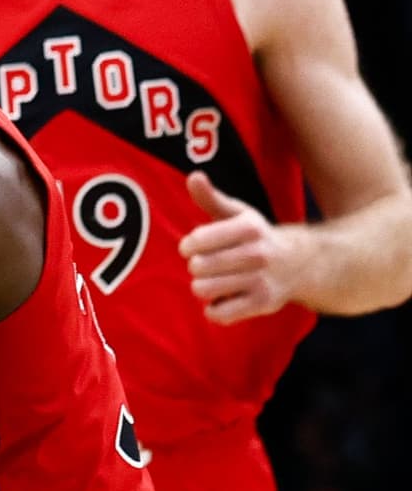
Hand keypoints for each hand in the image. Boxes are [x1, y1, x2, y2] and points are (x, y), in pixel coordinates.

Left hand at [180, 171, 305, 324]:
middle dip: (197, 267)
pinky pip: (218, 313)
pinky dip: (214, 309)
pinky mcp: (262, 303)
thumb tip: (193, 176)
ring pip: (203, 290)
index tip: (196, 247)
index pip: (194, 241)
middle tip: (210, 265)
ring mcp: (261, 280)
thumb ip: (211, 197)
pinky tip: (225, 298)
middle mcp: (257, 253)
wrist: (302, 263)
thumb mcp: (237, 214)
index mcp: (248, 227)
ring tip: (216, 280)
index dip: (188, 246)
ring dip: (203, 287)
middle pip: (196, 267)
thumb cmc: (256, 237)